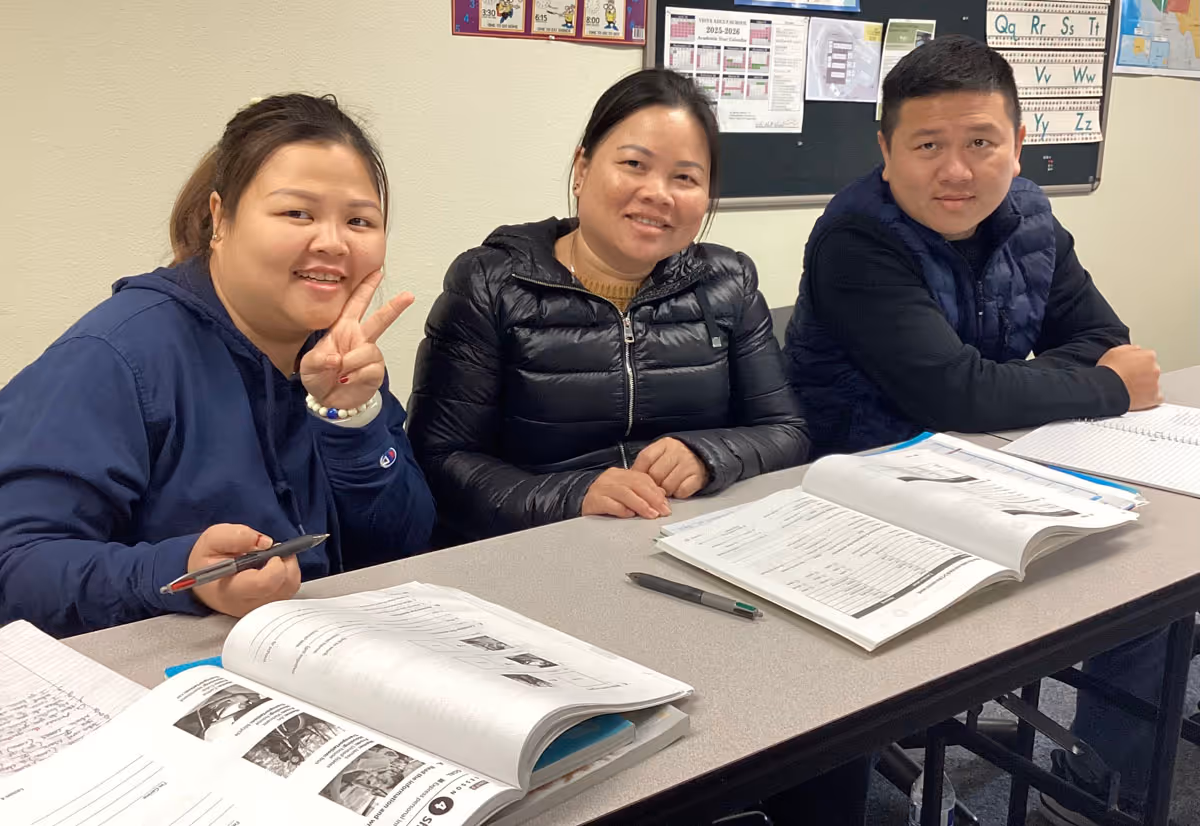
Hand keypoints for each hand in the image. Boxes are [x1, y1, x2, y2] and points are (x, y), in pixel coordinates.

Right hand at [189, 525, 300, 617]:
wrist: (202, 579)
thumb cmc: (207, 561)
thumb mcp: (212, 539)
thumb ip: (236, 536)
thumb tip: (265, 543)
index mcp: (231, 590)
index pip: (264, 584)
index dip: (276, 565)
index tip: (271, 553)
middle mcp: (248, 604)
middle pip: (284, 587)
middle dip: (285, 563)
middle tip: (274, 552)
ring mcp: (260, 608)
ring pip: (290, 588)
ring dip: (289, 568)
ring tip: (273, 558)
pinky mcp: (268, 606)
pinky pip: (289, 591)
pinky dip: (288, 575)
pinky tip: (275, 567)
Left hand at [299, 271, 413, 409]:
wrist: (329, 402)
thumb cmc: (318, 378)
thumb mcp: (308, 367)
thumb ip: (318, 360)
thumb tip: (337, 358)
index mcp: (342, 329)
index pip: (355, 304)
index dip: (365, 288)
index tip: (376, 272)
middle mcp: (359, 339)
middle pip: (379, 319)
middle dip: (394, 307)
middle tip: (408, 295)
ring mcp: (369, 355)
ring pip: (367, 351)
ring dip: (350, 364)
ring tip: (340, 375)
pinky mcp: (376, 371)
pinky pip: (369, 369)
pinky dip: (355, 377)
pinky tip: (348, 381)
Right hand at [582, 469, 671, 519]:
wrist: (582, 506)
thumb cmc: (606, 501)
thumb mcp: (626, 494)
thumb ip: (642, 492)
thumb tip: (661, 496)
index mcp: (621, 474)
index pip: (642, 478)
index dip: (656, 492)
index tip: (665, 505)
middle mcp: (610, 477)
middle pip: (635, 484)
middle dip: (651, 499)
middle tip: (661, 511)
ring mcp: (601, 488)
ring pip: (625, 493)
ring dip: (640, 505)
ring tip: (650, 514)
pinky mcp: (593, 500)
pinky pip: (609, 504)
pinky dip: (621, 509)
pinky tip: (629, 515)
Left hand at [631, 437, 708, 498]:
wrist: (703, 457)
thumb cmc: (677, 457)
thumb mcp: (662, 452)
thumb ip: (648, 461)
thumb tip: (632, 476)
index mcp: (665, 444)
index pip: (646, 458)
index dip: (638, 472)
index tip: (637, 480)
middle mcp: (677, 452)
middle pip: (655, 474)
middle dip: (652, 484)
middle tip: (654, 486)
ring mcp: (688, 464)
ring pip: (667, 485)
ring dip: (665, 491)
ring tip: (667, 487)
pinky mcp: (697, 477)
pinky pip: (681, 491)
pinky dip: (678, 493)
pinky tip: (678, 488)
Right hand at [1098, 344, 1162, 410]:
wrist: (1107, 388)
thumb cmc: (1109, 370)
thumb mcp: (1116, 351)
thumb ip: (1131, 350)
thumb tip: (1136, 351)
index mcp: (1148, 356)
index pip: (1148, 358)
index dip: (1138, 363)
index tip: (1131, 367)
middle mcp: (1155, 369)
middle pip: (1152, 371)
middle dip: (1143, 374)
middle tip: (1129, 378)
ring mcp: (1155, 384)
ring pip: (1154, 384)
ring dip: (1146, 386)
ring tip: (1131, 389)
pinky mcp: (1154, 398)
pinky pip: (1156, 398)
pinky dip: (1148, 398)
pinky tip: (1138, 397)